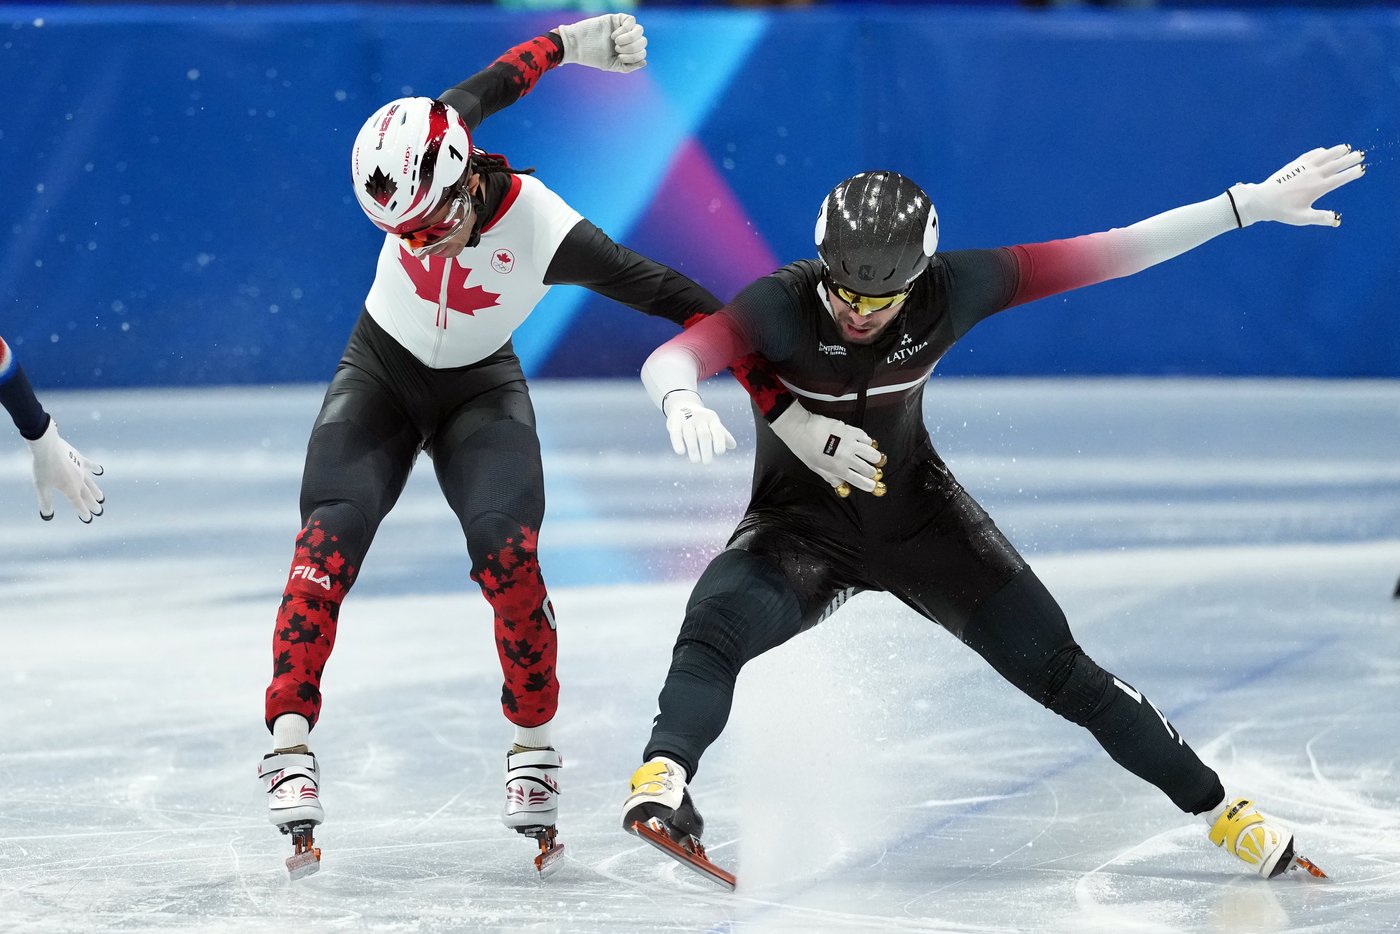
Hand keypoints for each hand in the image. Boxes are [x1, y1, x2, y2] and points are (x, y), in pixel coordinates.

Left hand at [26, 419, 104, 521]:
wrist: (48, 447)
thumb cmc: (43, 468)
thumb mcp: (42, 487)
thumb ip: (46, 501)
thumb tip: (47, 515)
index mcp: (70, 489)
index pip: (78, 504)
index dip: (83, 512)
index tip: (88, 519)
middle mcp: (78, 481)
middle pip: (87, 495)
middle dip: (92, 504)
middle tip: (99, 510)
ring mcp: (81, 470)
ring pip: (90, 483)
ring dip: (96, 491)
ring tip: (101, 497)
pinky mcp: (79, 458)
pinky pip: (90, 465)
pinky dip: (95, 468)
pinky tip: (100, 470)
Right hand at [556, 13, 646, 72]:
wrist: (577, 45)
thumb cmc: (592, 56)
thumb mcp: (612, 65)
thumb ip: (628, 66)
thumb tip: (645, 62)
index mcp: (627, 51)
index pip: (642, 52)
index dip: (635, 56)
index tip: (620, 57)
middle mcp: (627, 39)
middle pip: (643, 41)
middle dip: (632, 48)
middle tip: (617, 49)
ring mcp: (622, 28)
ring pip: (640, 30)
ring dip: (630, 38)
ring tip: (616, 42)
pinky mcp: (616, 19)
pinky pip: (631, 20)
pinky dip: (625, 29)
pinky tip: (614, 35)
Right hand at [662, 389, 734, 463]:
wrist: (682, 404)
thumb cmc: (702, 420)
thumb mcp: (713, 424)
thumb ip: (722, 435)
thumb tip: (733, 446)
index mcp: (712, 418)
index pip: (717, 430)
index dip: (719, 441)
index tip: (719, 453)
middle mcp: (700, 417)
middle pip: (704, 434)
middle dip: (706, 449)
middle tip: (707, 462)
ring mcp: (686, 419)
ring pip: (690, 435)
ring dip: (693, 449)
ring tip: (696, 461)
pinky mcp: (674, 422)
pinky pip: (675, 433)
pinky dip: (678, 443)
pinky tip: (681, 452)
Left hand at [769, 401, 882, 493]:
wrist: (801, 428)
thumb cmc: (805, 448)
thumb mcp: (816, 468)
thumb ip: (830, 476)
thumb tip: (839, 484)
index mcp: (838, 469)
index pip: (860, 481)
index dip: (869, 485)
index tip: (872, 485)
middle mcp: (847, 457)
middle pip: (869, 469)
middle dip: (872, 472)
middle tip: (870, 471)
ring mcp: (850, 443)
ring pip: (873, 453)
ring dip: (874, 458)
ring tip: (871, 458)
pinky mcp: (850, 430)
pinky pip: (866, 437)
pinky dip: (867, 442)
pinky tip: (862, 444)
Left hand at [1230, 144, 1364, 227]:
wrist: (1262, 200)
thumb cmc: (1282, 211)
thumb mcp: (1302, 218)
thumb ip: (1320, 218)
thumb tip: (1337, 220)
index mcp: (1317, 188)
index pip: (1340, 179)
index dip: (1352, 173)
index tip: (1361, 169)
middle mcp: (1313, 175)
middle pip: (1335, 164)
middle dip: (1349, 159)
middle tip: (1360, 155)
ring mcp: (1303, 168)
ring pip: (1324, 156)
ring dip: (1336, 151)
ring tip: (1346, 148)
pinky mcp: (1294, 165)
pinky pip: (1310, 155)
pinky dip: (1319, 152)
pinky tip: (1324, 151)